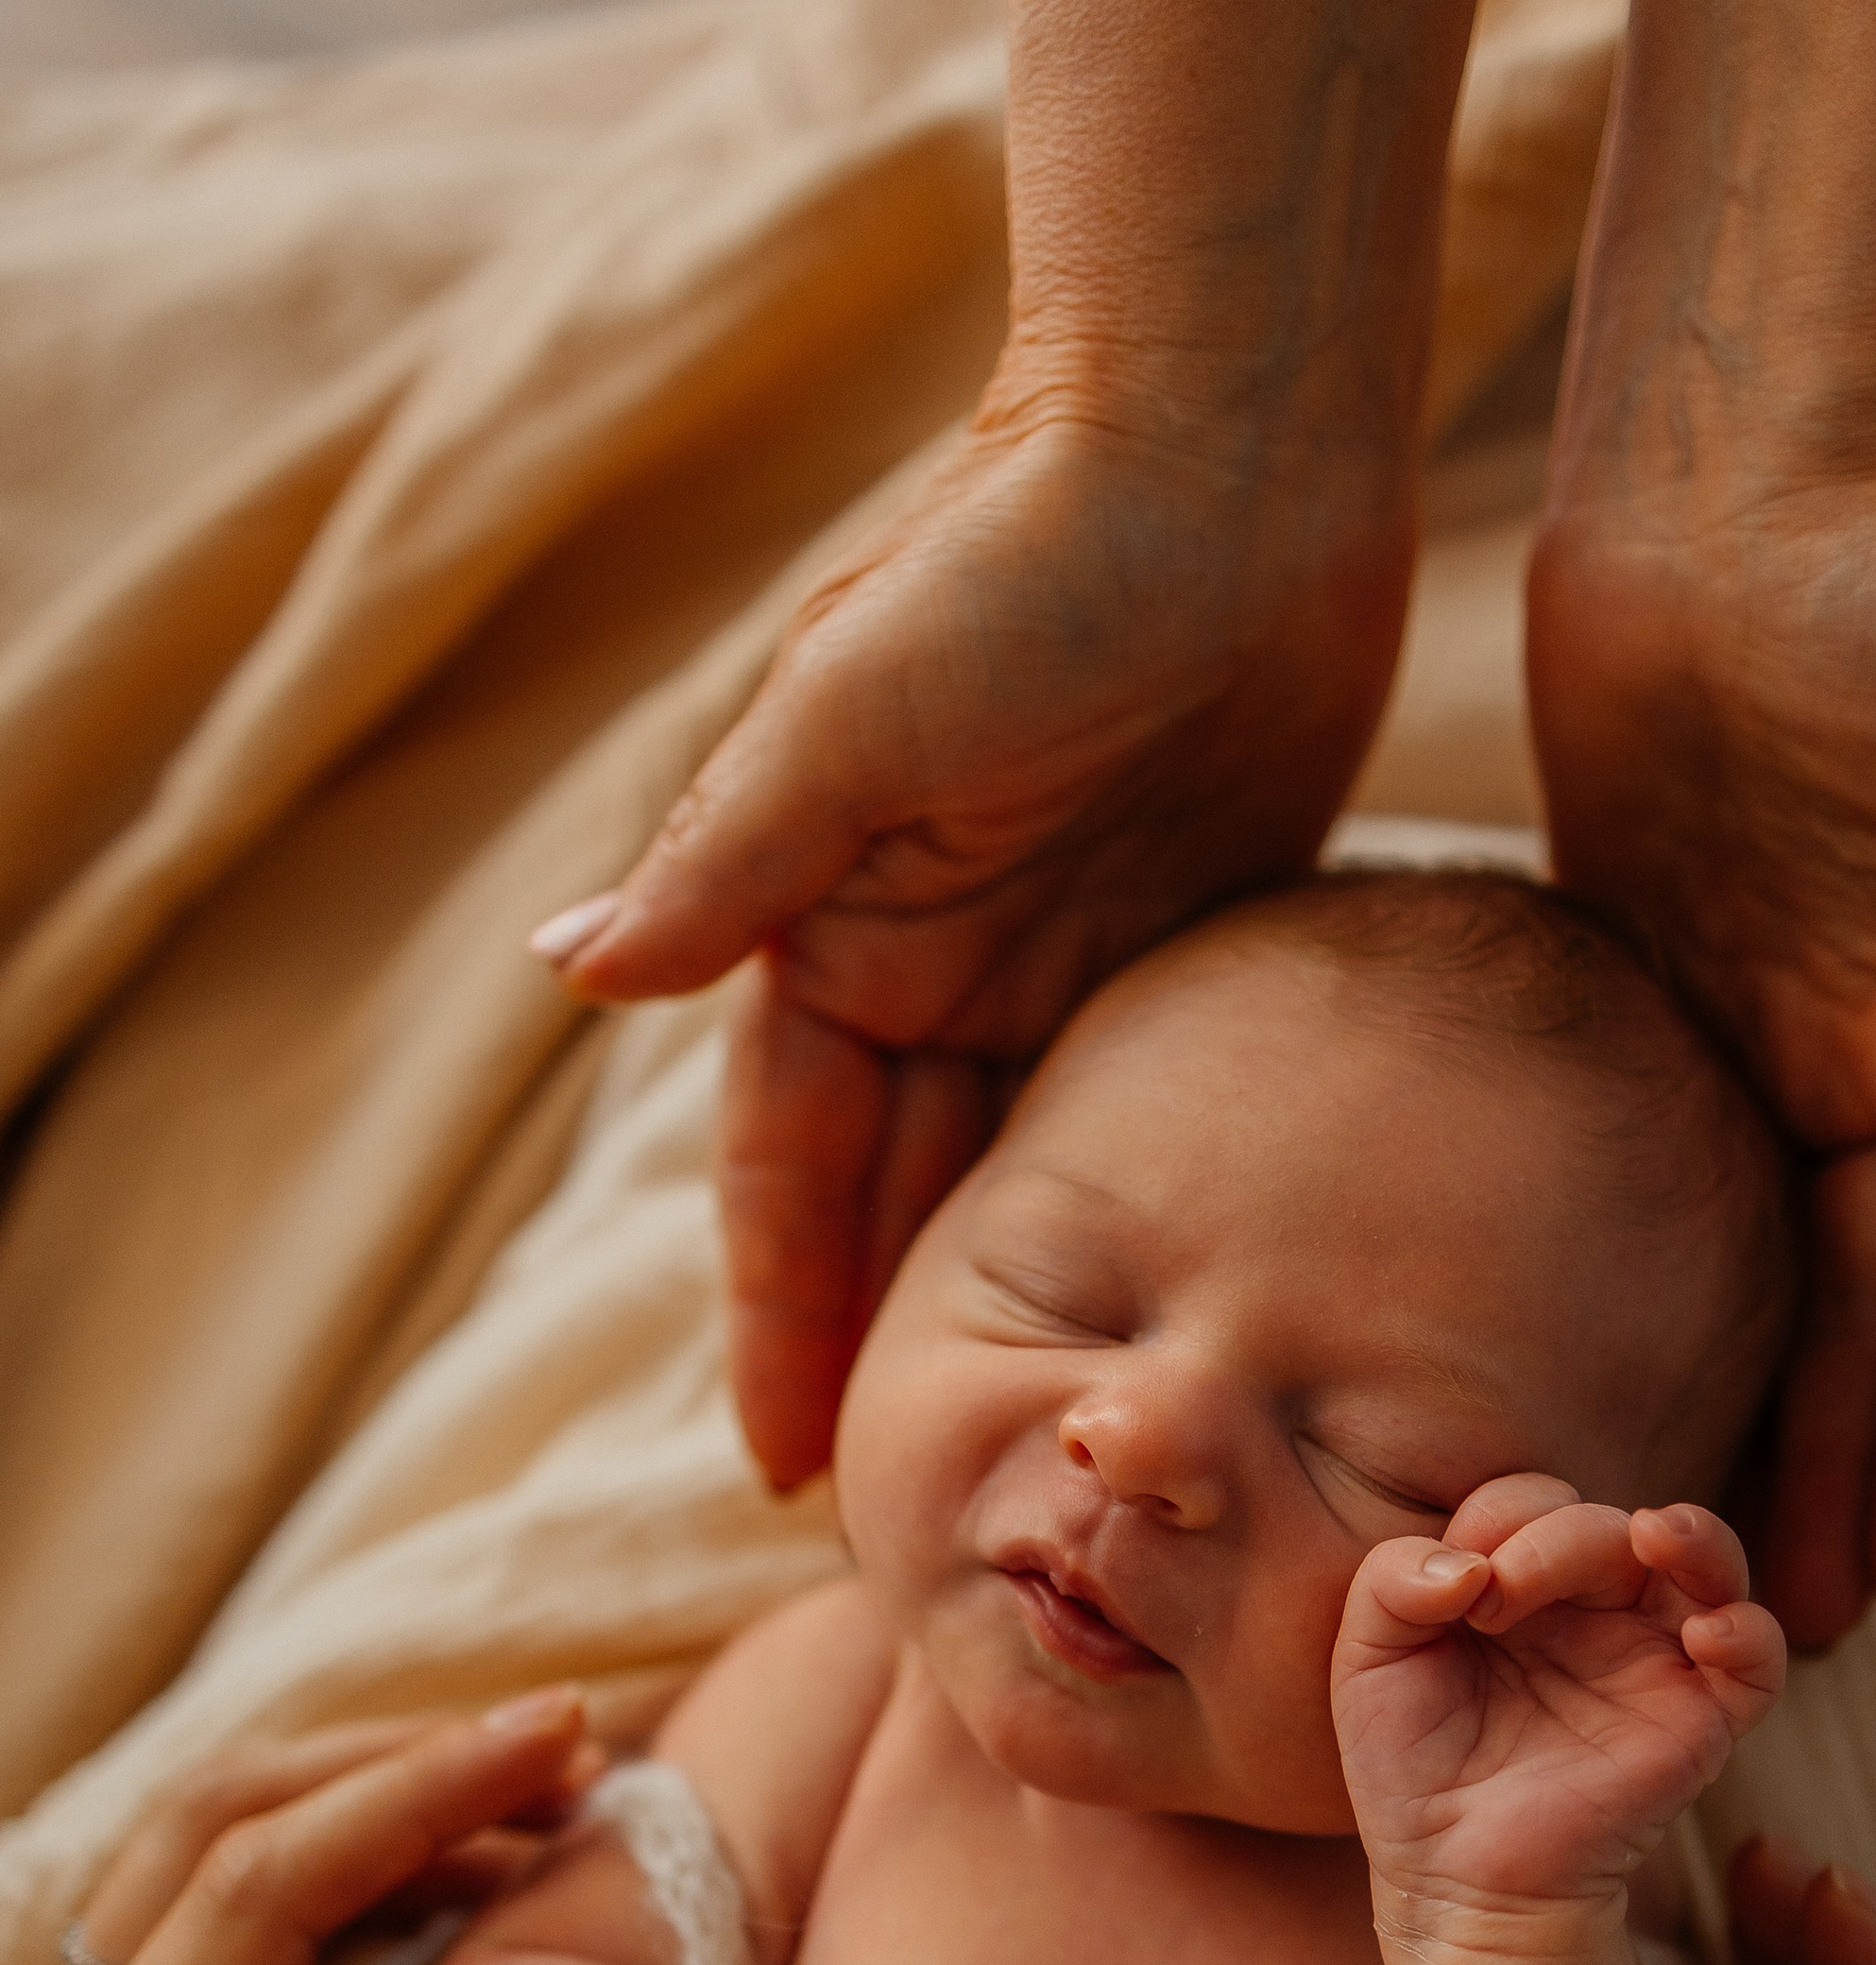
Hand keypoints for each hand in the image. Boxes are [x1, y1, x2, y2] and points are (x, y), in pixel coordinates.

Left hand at [0, 1696, 593, 1964]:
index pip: (250, 1902)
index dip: (407, 1794)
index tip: (559, 1748)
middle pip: (206, 1834)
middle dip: (391, 1757)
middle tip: (572, 1741)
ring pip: (201, 1861)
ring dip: (364, 1794)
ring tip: (537, 1795)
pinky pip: (219, 1932)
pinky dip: (342, 1865)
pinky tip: (455, 1886)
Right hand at [534, 400, 1411, 1488]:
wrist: (1220, 449)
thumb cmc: (1029, 557)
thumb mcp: (859, 713)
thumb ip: (732, 858)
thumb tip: (567, 971)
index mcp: (834, 924)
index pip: (787, 1165)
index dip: (782, 1311)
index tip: (786, 1461)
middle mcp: (927, 953)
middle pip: (890, 1194)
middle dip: (881, 1340)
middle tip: (904, 1514)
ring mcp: (1050, 948)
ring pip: (1008, 1172)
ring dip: (997, 1296)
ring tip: (1013, 1444)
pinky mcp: (1174, 935)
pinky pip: (1129, 1109)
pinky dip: (1121, 1210)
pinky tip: (1143, 1312)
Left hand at [1333, 1477, 1785, 1931]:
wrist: (1455, 1883)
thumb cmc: (1413, 1773)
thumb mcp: (1367, 1662)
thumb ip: (1390, 1582)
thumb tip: (1471, 1564)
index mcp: (1520, 1584)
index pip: (1532, 1504)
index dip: (1499, 1521)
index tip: (1459, 1593)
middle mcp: (1595, 1611)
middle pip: (1610, 1523)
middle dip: (1557, 1540)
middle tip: (1500, 1601)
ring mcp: (1654, 1661)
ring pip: (1706, 1563)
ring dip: (1693, 1534)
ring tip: (1657, 1533)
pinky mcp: (1699, 1722)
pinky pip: (1758, 1662)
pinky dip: (1748, 1634)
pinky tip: (1705, 1635)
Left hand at [1529, 463, 1875, 1644]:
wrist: (1758, 494)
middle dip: (1851, 1477)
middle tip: (1794, 1636)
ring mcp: (1780, 1048)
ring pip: (1772, 1285)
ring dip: (1756, 1419)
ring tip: (1702, 1565)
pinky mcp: (1666, 1009)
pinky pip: (1664, 1193)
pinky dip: (1656, 1298)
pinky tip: (1609, 1395)